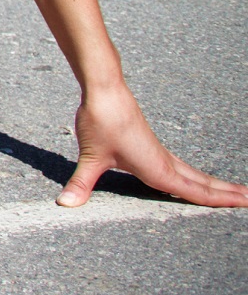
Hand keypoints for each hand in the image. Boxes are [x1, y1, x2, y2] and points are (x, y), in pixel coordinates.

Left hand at [58, 82, 247, 207]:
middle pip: (201, 183)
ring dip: (214, 185)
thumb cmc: (100, 121)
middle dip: (226, 194)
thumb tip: (65, 204)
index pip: (193, 191)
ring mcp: (159, 152)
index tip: (245, 203)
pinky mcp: (151, 145)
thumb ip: (80, 183)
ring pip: (192, 174)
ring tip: (234, 193)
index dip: (219, 200)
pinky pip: (180, 166)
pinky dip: (194, 176)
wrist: (105, 89)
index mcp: (156, 168)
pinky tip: (191, 179)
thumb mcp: (90, 156)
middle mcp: (163, 161)